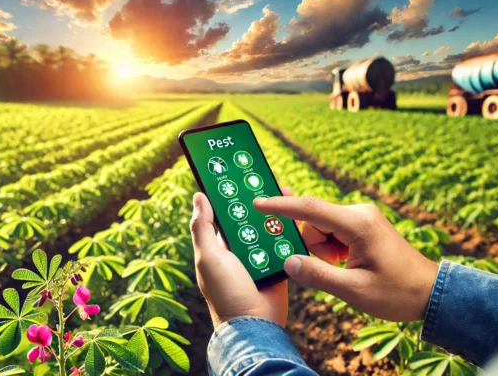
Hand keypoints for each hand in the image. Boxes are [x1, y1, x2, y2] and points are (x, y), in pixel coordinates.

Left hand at [190, 191, 287, 328]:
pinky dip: (290, 232)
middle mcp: (240, 248)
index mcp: (220, 244)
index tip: (241, 173)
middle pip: (251, 217)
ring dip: (278, 213)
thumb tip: (198, 196)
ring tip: (287, 191)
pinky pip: (285, 243)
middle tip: (271, 178)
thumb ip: (202, 227)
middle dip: (260, 200)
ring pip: (269, 227)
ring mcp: (260, 256)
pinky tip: (298, 216)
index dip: (232, 194)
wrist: (255, 324)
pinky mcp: (279, 264)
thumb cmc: (225, 292)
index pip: (226, 212)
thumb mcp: (208, 257)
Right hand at [253, 196, 438, 321]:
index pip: (311, 209)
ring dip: (322, 249)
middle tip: (331, 267)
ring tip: (343, 269)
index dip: (281, 206)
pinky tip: (345, 264)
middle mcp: (359, 213)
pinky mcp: (364, 225)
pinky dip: (331, 248)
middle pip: (314, 220)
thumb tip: (289, 263)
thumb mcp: (354, 290)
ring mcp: (363, 218)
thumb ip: (318, 275)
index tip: (258, 203)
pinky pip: (334, 231)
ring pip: (322, 227)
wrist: (431, 293)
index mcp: (358, 224)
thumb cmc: (397, 293)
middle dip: (311, 244)